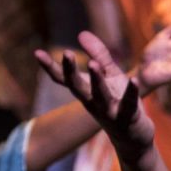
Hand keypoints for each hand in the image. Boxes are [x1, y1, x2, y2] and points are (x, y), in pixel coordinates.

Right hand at [37, 30, 155, 155]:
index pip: (64, 79)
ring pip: (101, 96)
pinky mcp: (128, 118)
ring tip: (93, 64)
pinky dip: (132, 92)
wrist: (134, 137)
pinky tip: (134, 79)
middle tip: (67, 53)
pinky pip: (129, 104)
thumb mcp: (109, 76)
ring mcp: (109, 112)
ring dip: (97, 81)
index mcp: (86, 92)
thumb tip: (81, 33)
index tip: (37, 53)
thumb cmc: (119, 102)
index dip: (50, 67)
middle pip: (78, 87)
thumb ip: (98, 55)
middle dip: (71, 71)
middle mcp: (93, 103)